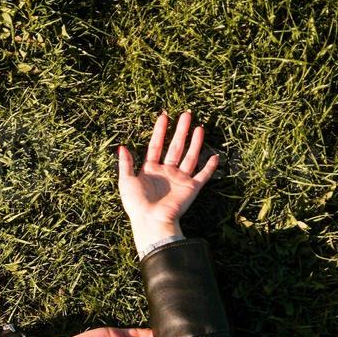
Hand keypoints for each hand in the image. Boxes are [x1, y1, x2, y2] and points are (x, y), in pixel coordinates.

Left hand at [117, 109, 219, 231]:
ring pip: (190, 157)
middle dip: (181, 131)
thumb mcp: (126, 181)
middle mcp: (167, 172)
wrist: (151, 222)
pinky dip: (209, 167)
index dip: (159, 131)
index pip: (156, 145)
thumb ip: (126, 164)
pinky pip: (203, 176)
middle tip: (186, 114)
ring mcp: (180, 180)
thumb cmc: (136, 204)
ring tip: (200, 128)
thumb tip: (122, 147)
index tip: (164, 116)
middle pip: (175, 147)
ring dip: (195, 143)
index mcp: (151, 169)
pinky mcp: (191, 188)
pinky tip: (215, 156)